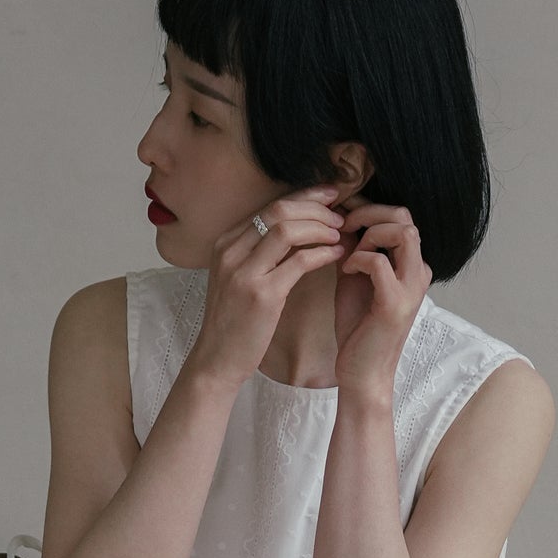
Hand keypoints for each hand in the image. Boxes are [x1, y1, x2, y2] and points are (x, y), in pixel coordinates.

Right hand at [184, 189, 343, 390]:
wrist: (217, 359)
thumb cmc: (233, 322)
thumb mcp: (237, 278)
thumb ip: (257, 252)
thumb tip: (295, 229)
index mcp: (225, 243)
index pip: (268, 206)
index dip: (304, 197)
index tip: (328, 198)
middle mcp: (231, 252)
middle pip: (279, 211)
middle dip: (315, 207)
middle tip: (339, 215)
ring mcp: (244, 272)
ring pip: (288, 230)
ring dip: (320, 227)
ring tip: (339, 234)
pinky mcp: (262, 294)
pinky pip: (299, 261)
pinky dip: (322, 253)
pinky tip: (336, 254)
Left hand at [333, 201, 431, 401]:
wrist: (362, 373)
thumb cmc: (358, 329)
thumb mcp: (355, 280)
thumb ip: (355, 250)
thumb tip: (341, 220)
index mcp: (411, 265)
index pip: (400, 216)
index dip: (369, 208)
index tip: (342, 217)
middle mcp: (418, 272)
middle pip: (405, 216)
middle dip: (369, 213)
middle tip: (343, 226)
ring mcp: (410, 287)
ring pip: (402, 232)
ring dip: (368, 234)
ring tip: (348, 251)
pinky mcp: (395, 303)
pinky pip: (379, 262)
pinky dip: (358, 259)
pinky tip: (345, 272)